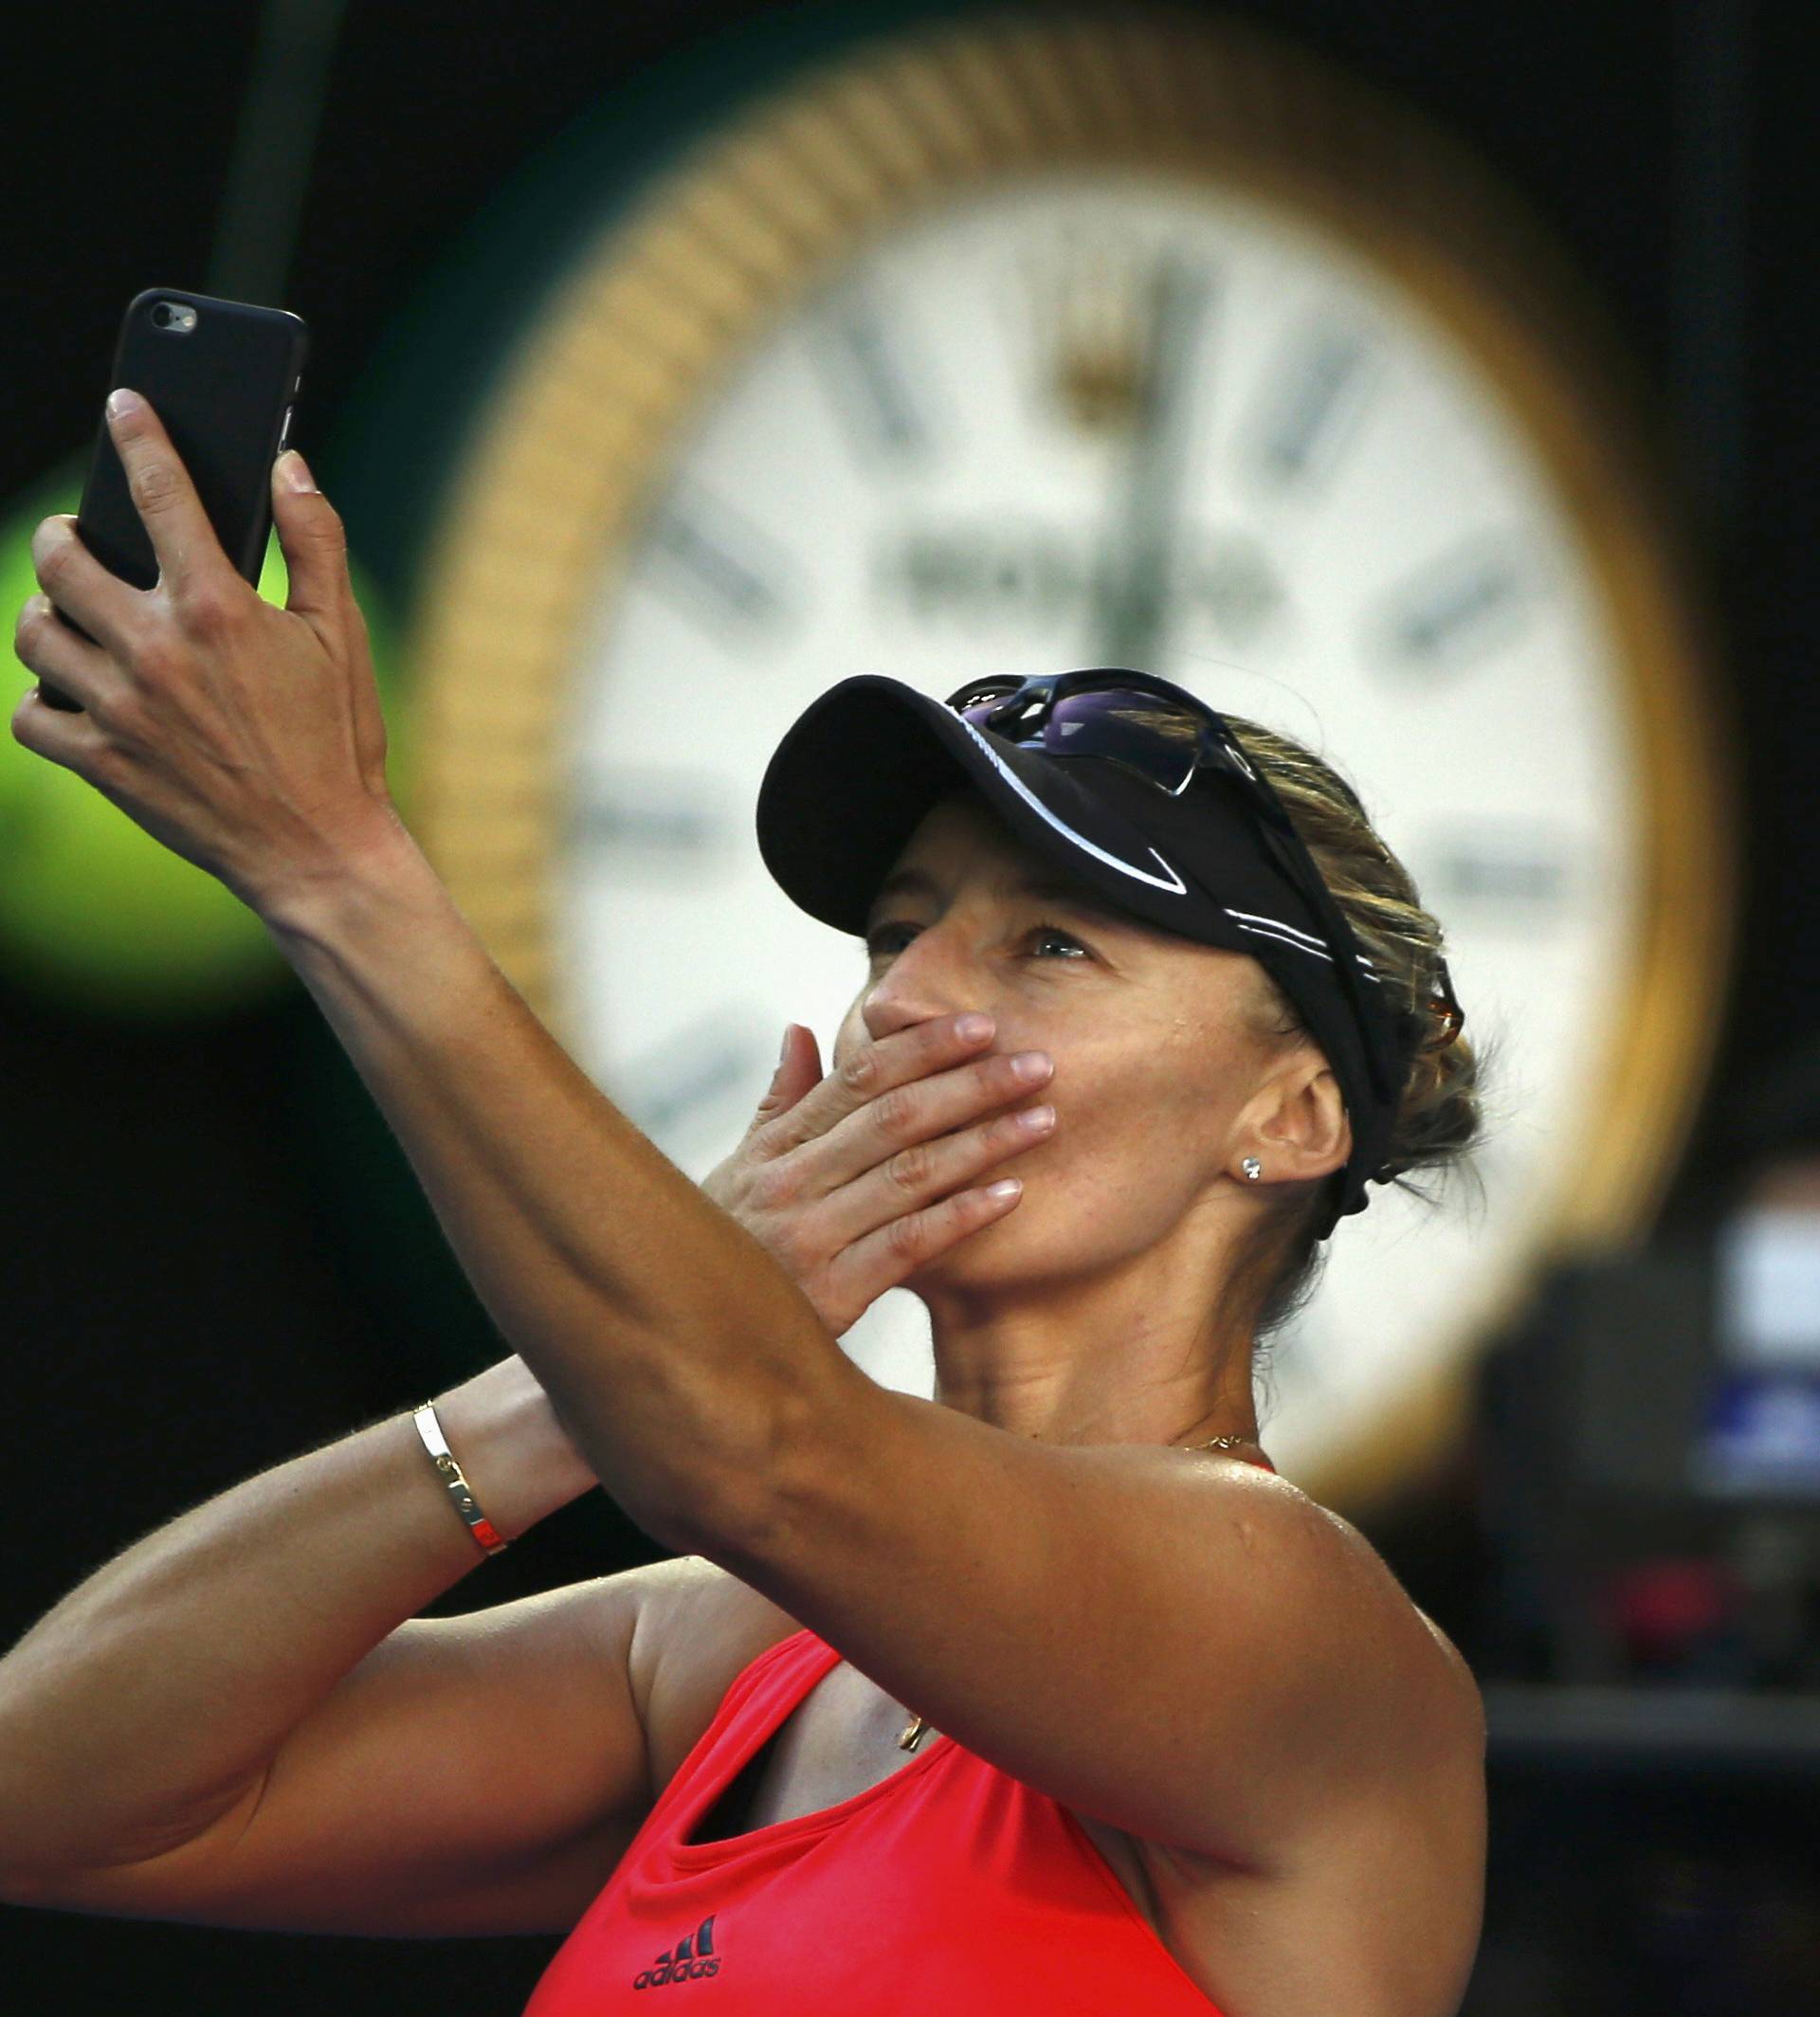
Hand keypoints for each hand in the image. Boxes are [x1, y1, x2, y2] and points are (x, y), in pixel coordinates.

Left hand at [10, 391, 401, 917]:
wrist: (318, 851)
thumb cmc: (337, 742)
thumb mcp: (341, 636)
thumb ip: (315, 541)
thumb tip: (289, 467)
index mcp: (218, 608)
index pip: (161, 492)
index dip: (138, 436)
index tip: (124, 407)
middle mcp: (157, 650)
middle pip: (62, 558)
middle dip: (66, 538)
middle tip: (82, 542)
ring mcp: (121, 709)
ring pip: (35, 632)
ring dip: (48, 614)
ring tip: (74, 617)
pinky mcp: (101, 763)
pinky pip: (32, 715)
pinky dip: (44, 700)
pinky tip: (77, 693)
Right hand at [701, 1013, 1056, 1337]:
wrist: (693, 1338)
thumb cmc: (727, 1245)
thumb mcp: (741, 1169)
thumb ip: (779, 1102)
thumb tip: (799, 1029)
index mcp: (778, 1146)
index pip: (858, 1078)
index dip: (924, 1047)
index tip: (982, 1026)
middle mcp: (792, 1182)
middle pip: (895, 1117)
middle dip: (972, 1085)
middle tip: (1037, 1064)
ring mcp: (810, 1237)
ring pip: (910, 1174)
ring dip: (984, 1142)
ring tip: (1043, 1119)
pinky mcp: (832, 1295)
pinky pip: (909, 1245)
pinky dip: (963, 1216)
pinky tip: (1012, 1195)